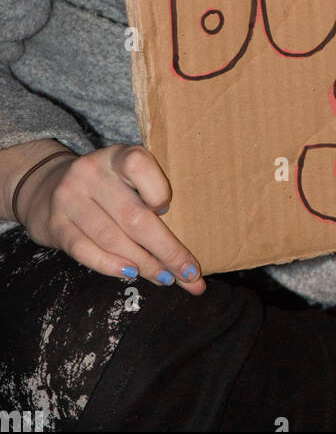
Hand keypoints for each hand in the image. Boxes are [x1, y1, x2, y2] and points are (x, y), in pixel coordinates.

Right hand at [17, 143, 205, 293]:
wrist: (47, 187)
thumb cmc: (105, 187)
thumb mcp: (126, 177)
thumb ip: (150, 197)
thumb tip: (187, 249)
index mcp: (116, 155)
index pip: (139, 165)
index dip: (159, 191)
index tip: (171, 211)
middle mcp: (91, 172)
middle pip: (133, 216)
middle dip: (166, 250)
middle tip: (188, 273)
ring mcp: (69, 198)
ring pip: (113, 239)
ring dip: (144, 264)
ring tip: (165, 278)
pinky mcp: (56, 225)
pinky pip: (86, 251)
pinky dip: (112, 266)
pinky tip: (132, 273)